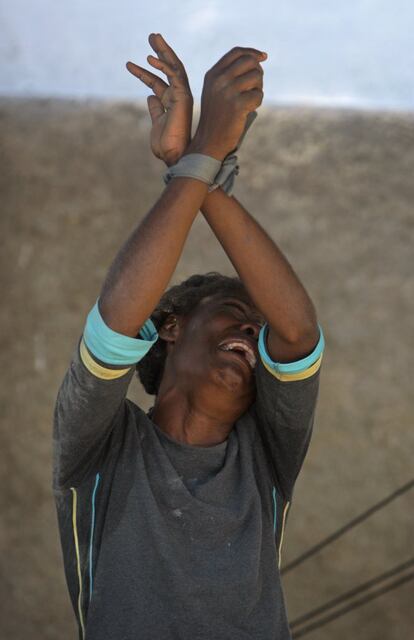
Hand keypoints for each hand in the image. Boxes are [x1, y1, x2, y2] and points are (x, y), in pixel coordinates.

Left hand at [126, 33, 192, 166]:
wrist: (174, 156)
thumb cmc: (166, 145)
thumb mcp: (156, 124)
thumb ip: (155, 109)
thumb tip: (150, 96)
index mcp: (171, 103)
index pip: (157, 82)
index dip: (144, 73)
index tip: (129, 65)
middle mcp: (178, 97)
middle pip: (169, 69)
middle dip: (160, 52)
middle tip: (151, 37)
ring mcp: (182, 96)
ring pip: (174, 67)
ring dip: (163, 51)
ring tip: (152, 38)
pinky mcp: (183, 98)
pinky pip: (174, 76)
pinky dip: (163, 66)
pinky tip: (150, 59)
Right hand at [187, 47, 266, 161]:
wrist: (209, 141)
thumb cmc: (216, 117)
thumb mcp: (215, 92)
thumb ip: (228, 75)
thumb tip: (255, 60)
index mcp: (212, 74)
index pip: (236, 52)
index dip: (252, 52)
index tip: (264, 57)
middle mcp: (219, 80)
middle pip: (250, 61)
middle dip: (258, 72)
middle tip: (255, 87)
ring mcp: (228, 92)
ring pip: (256, 76)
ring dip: (258, 88)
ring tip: (249, 100)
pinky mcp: (238, 105)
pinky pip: (258, 95)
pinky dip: (257, 102)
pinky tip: (248, 110)